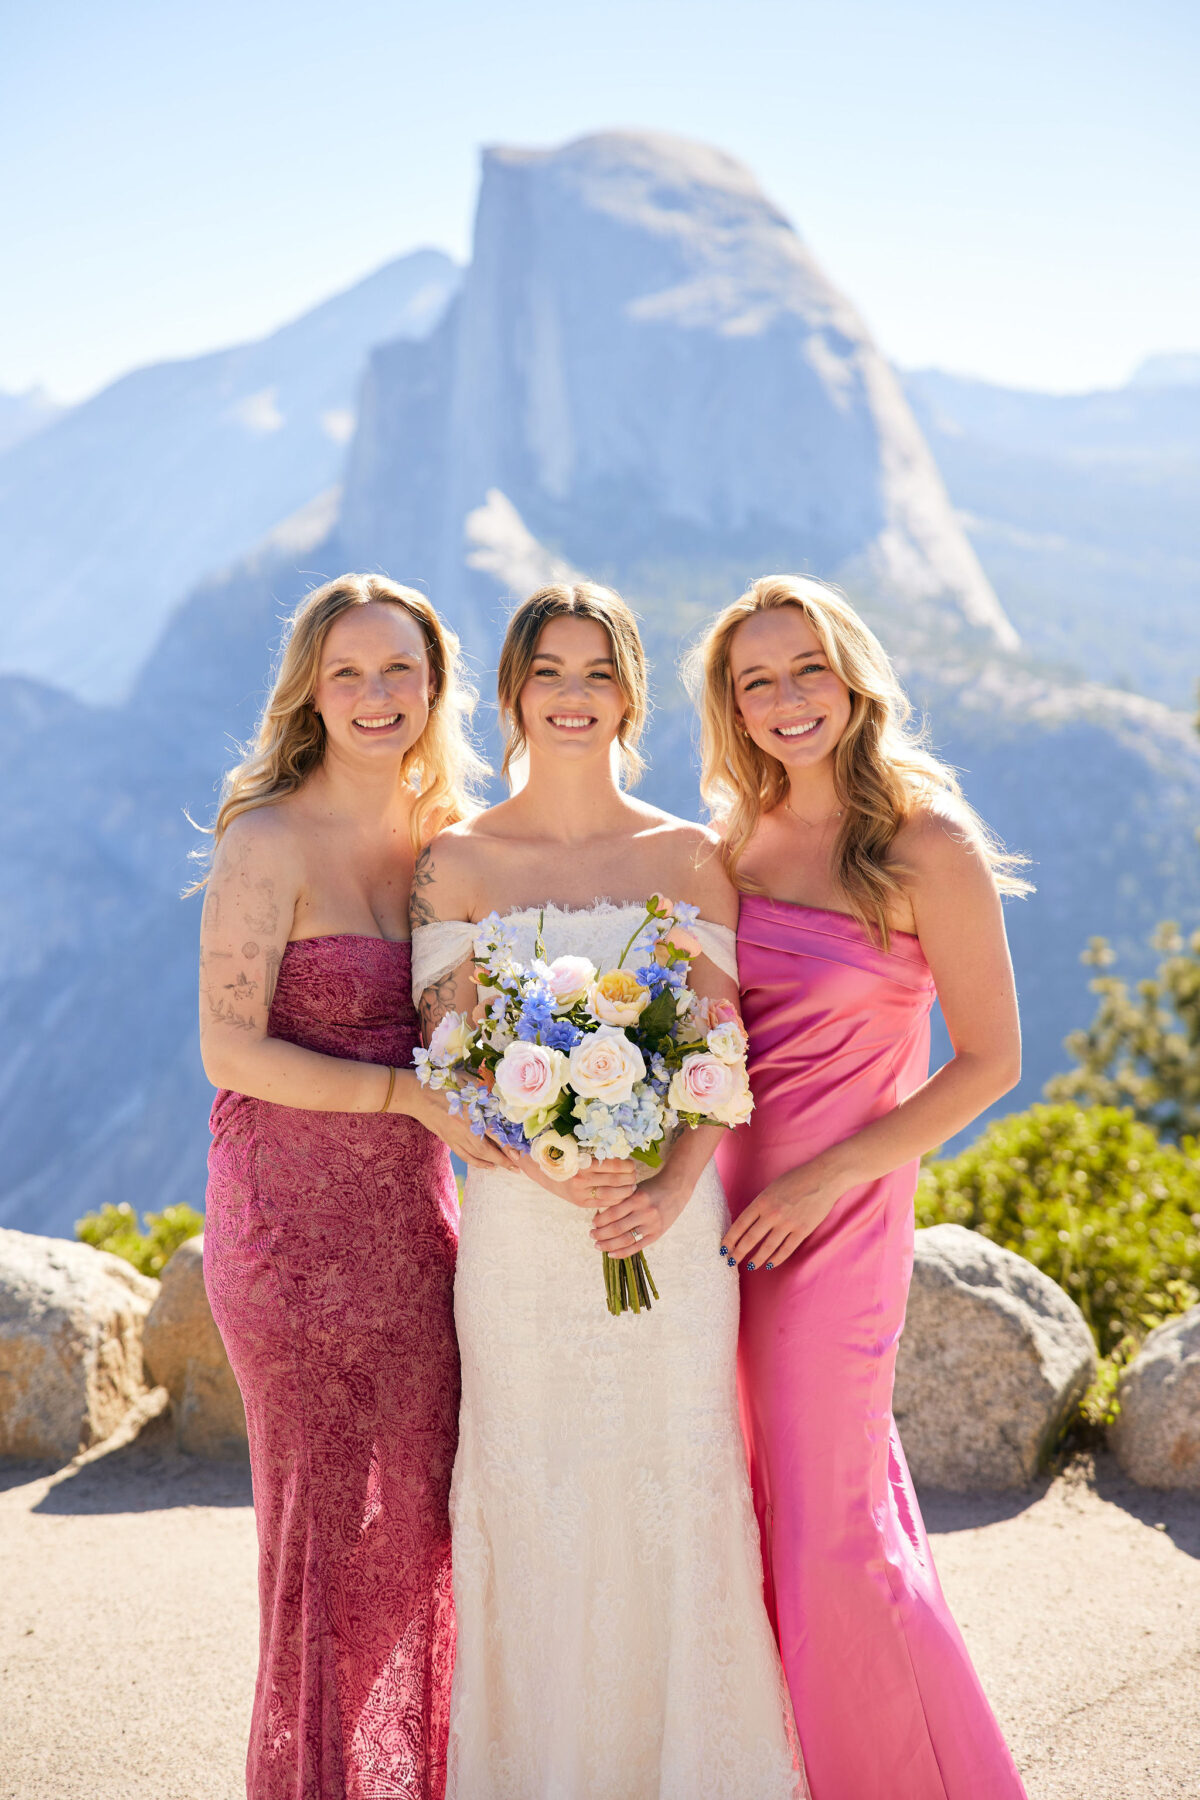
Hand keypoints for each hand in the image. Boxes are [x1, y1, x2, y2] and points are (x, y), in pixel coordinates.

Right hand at [412, 1086, 519, 1172]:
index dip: (507, 1145)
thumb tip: (502, 1100)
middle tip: (517, 1167)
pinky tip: (488, 1165)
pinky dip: (477, 1163)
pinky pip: (465, 1156)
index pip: (493, 1134)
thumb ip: (484, 1091)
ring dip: (493, 1163)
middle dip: (504, 1160)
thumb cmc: (443, 1082)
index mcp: (471, 1113)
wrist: (417, 1094)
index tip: (519, 1153)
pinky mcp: (448, 1140)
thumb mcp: (467, 1082)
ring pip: (477, 1155)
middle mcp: (464, 1129)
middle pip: (487, 1150)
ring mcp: (455, 1137)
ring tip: (507, 1167)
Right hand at [523, 1156, 640, 1209]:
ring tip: (632, 1185)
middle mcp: (582, 1178)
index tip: (632, 1164)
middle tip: (634, 1174)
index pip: (614, 1164)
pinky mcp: (581, 1202)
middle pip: (615, 1180)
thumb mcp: (580, 1149)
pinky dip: (616, 1200)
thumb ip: (600, 1152)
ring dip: (626, 1190)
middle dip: (630, 1178)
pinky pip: (604, 1203)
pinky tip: (623, 1195)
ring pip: (612, 1194)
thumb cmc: (566, 1156)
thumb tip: (624, 1153)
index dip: (627, 1165)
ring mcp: (581, 1193)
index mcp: (583, 1162)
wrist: (545, 1171)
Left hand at [589, 1169, 689, 1258]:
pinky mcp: (657, 1234)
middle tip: (591, 1234)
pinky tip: (611, 1254)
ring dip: (608, 1245)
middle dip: (600, 1234)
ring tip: (597, 1245)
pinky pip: (637, 1247)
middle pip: (616, 1229)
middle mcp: (645, 1212)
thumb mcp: (635, 1189)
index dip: (599, 1221)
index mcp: (637, 1198)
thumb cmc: (651, 1187)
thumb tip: (599, 1215)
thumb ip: (620, 1201)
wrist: (676, 1188)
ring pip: (625, 1240)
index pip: (612, 1213)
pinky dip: (622, 1252)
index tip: (592, 1223)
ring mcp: (652, 1225)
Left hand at [722, 1156, 847, 1270]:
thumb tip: (749, 1223)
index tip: (723, 1249)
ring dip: (756, 1259)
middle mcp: (772, 1214)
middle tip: (731, 1262)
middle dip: (738, 1253)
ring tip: (750, 1266)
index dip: (730, 1239)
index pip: (740, 1225)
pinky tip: (770, 1264)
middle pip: (750, 1239)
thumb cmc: (796, 1179)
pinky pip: (786, 1249)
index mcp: (762, 1201)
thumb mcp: (772, 1188)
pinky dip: (777, 1259)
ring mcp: (788, 1223)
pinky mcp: (802, 1230)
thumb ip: (761, 1205)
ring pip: (767, 1248)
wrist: (823, 1178)